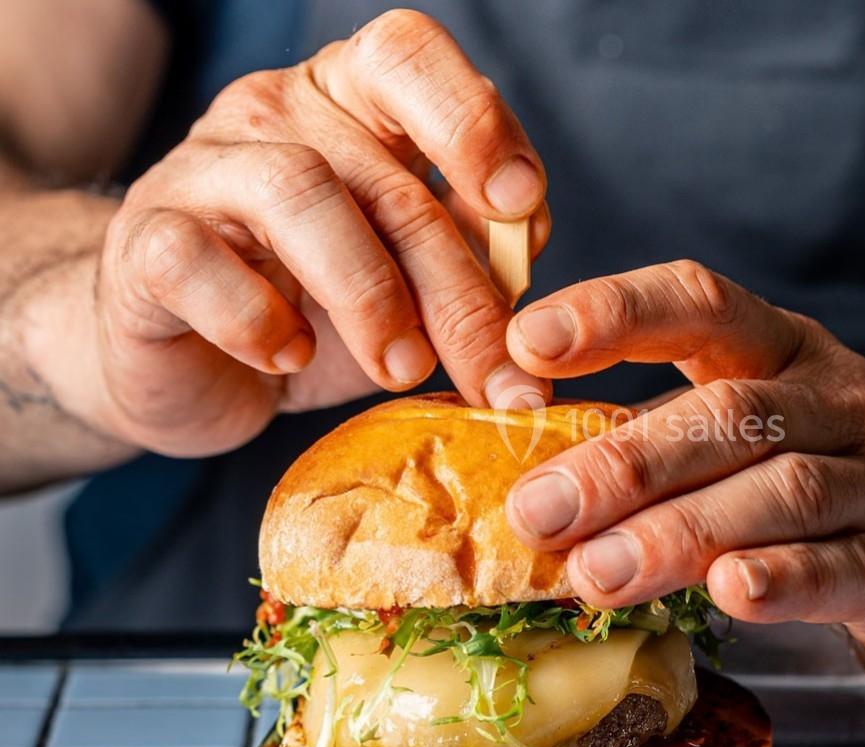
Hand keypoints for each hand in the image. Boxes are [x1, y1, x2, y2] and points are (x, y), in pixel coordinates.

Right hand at [82, 10, 549, 455]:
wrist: (190, 366)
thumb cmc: (317, 312)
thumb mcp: (413, 279)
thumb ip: (472, 247)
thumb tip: (523, 245)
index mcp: (351, 103)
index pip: (408, 56)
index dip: (473, 118)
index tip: (520, 202)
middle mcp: (274, 114)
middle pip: (385, 174)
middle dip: (457, 287)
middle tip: (495, 373)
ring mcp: (201, 172)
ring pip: (299, 194)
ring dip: (371, 296)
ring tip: (404, 368)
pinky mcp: (142, 246)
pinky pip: (196, 262)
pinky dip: (255, 319)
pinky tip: (287, 359)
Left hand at [502, 260, 864, 707]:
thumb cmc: (863, 491)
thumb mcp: (778, 436)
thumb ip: (681, 446)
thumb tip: (545, 479)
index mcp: (791, 355)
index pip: (700, 305)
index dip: (616, 313)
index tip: (527, 343)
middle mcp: (842, 404)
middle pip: (729, 412)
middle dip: (627, 460)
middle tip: (539, 510)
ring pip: (784, 490)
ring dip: (682, 530)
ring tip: (598, 573)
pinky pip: (853, 568)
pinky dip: (787, 578)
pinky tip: (731, 594)